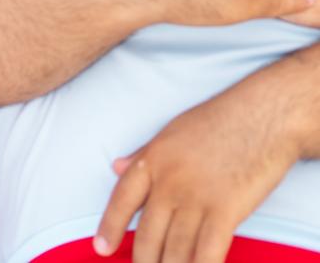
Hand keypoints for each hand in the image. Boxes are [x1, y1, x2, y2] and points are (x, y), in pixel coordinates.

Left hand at [94, 79, 299, 262]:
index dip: (109, 226)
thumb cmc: (218, 121)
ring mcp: (196, 198)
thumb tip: (116, 167)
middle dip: (144, 261)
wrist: (261, 115)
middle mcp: (170, 182)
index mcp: (154, 159)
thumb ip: (144, 153)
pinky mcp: (225, 212)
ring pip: (175, 251)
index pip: (122, 199)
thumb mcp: (173, 131)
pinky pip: (206, 253)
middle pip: (147, 236)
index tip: (102, 249)